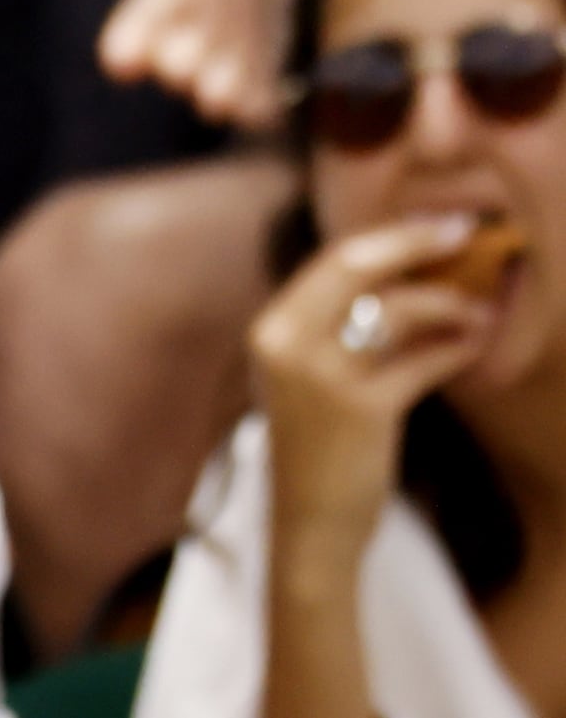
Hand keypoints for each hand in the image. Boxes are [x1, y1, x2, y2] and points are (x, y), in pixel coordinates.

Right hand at [99, 0, 343, 127]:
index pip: (154, 0)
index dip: (134, 27)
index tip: (119, 58)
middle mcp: (207, 19)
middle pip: (181, 44)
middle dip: (178, 57)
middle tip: (180, 68)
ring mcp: (242, 55)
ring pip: (221, 77)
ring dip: (220, 89)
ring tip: (221, 100)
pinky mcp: (279, 80)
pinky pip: (270, 98)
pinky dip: (267, 106)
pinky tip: (271, 114)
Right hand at [253, 213, 501, 563]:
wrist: (311, 523)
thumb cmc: (317, 449)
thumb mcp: (310, 378)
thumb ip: (339, 331)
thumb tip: (404, 282)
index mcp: (269, 328)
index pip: (331, 261)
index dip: (388, 238)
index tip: (433, 226)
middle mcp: (284, 341)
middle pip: (354, 265)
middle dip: (414, 244)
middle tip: (462, 232)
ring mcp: (318, 374)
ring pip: (392, 310)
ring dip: (447, 304)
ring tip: (480, 311)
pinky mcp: (359, 407)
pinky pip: (420, 362)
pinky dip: (453, 350)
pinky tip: (474, 345)